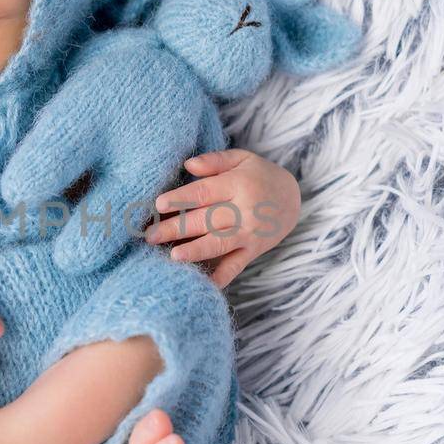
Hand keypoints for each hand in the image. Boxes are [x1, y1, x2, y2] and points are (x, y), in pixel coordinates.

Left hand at [143, 148, 301, 288]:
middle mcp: (244, 210)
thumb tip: (188, 164)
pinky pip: (236, 266)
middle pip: (206, 220)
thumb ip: (215, 160)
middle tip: (150, 235)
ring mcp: (249, 233)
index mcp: (238, 184)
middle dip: (176, 228)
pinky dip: (221, 277)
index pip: (204, 192)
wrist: (293, 199)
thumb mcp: (242, 159)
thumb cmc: (259, 176)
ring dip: (195, 251)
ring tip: (172, 256)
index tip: (158, 204)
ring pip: (219, 244)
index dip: (181, 198)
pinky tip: (203, 284)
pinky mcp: (252, 251)